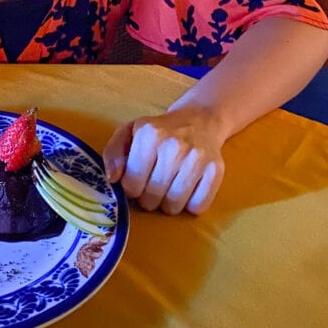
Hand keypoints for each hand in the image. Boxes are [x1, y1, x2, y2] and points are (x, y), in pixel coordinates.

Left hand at [103, 108, 224, 214]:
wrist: (198, 120)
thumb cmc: (158, 131)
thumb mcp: (129, 133)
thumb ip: (113, 153)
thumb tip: (112, 178)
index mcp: (149, 134)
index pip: (131, 185)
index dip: (131, 187)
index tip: (137, 179)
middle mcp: (174, 145)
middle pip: (152, 198)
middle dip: (148, 198)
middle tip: (153, 184)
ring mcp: (197, 158)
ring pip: (174, 206)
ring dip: (168, 204)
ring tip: (168, 187)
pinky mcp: (216, 170)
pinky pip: (197, 207)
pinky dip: (190, 205)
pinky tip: (187, 188)